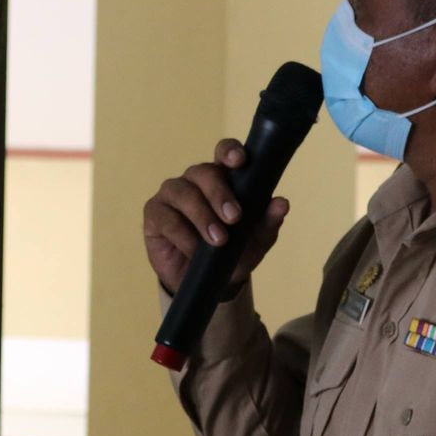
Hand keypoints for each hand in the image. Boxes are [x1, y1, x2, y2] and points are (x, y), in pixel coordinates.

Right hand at [142, 140, 291, 294]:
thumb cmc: (233, 252)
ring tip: (218, 239)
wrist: (209, 283)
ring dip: (202, 215)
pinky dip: (183, 235)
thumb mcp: (256, 241)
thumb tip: (282, 203)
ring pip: (183, 193)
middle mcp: (195, 181)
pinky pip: (167, 219)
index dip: (229, 151)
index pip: (223, 152)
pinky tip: (195, 250)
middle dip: (219, 193)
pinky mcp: (154, 214)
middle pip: (203, 172)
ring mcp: (172, 195)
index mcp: (222, 178)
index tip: (239, 161)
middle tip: (234, 217)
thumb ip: (268, 222)